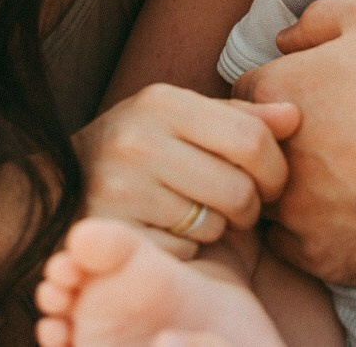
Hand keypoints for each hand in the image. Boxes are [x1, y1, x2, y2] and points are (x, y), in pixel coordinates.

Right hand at [73, 84, 299, 255]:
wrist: (60, 181)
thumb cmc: (140, 145)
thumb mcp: (184, 117)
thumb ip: (241, 118)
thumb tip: (295, 116)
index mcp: (163, 101)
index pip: (251, 138)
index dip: (276, 168)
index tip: (273, 182)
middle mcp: (139, 140)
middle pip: (239, 190)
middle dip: (250, 206)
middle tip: (239, 205)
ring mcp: (121, 189)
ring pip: (213, 227)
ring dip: (217, 228)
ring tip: (194, 211)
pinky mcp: (113, 235)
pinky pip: (182, 254)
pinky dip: (186, 250)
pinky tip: (168, 231)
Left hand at [232, 0, 355, 284]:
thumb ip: (317, 18)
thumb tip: (285, 40)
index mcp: (278, 93)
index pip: (246, 92)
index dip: (278, 91)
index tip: (311, 95)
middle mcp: (275, 159)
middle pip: (254, 151)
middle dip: (281, 142)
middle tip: (329, 136)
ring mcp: (297, 217)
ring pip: (272, 203)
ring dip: (295, 189)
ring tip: (343, 174)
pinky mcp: (324, 260)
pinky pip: (300, 247)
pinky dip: (319, 229)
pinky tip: (355, 207)